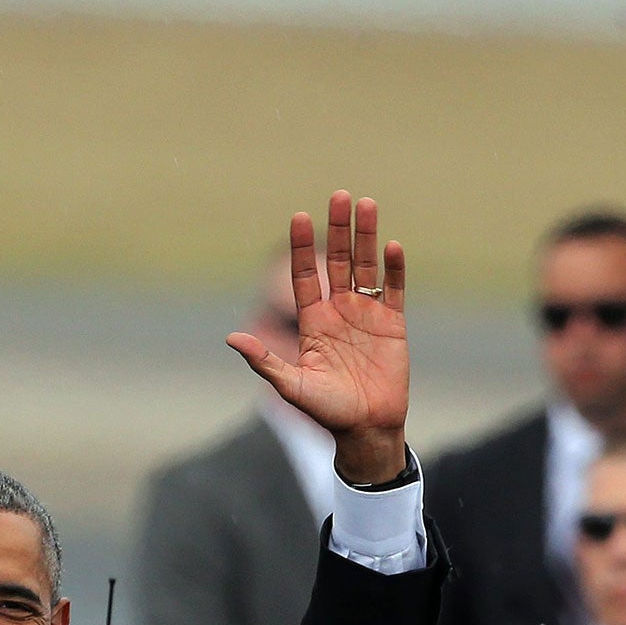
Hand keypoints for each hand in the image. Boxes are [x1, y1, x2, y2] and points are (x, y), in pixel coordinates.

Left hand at [227, 191, 408, 484]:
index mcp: (312, 322)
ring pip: (366, 267)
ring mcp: (366, 315)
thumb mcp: (291, 386)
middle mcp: (338, 312)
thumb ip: (264, 362)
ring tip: (366, 204)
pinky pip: (394, 289)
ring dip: (366, 236)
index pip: (306, 276)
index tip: (298, 217)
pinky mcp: (393, 324)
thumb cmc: (325, 411)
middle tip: (339, 195)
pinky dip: (393, 268)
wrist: (365, 429)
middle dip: (338, 229)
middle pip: (338, 261)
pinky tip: (391, 245)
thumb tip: (232, 338)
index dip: (302, 248)